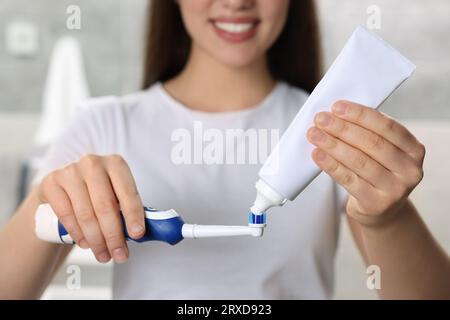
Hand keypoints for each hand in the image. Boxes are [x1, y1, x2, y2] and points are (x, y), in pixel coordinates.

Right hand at [38, 154, 145, 262]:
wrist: (65, 187)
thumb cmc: (98, 192)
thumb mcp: (116, 193)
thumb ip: (127, 209)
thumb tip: (139, 234)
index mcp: (115, 163)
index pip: (128, 191)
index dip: (133, 214)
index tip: (137, 234)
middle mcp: (93, 163)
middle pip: (105, 206)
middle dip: (114, 235)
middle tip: (119, 254)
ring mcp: (70, 171)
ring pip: (86, 213)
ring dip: (97, 240)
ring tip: (103, 255)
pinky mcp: (51, 182)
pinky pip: (66, 214)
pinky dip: (78, 233)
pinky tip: (86, 244)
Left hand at [307, 100, 424, 226]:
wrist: (380, 209)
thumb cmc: (376, 170)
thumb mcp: (382, 152)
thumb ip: (368, 133)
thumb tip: (335, 114)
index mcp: (414, 149)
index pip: (387, 126)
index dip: (360, 115)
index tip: (336, 106)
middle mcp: (410, 170)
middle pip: (372, 143)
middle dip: (342, 128)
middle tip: (320, 118)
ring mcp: (395, 189)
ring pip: (359, 161)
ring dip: (332, 145)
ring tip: (314, 134)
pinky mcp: (376, 204)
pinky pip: (348, 179)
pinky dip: (330, 164)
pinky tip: (316, 154)